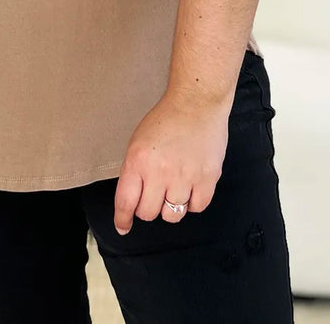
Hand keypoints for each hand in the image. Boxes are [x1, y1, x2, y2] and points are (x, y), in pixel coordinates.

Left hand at [113, 90, 230, 234]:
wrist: (196, 102)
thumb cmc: (166, 119)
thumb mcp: (138, 141)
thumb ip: (134, 171)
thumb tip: (131, 201)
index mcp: (138, 160)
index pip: (126, 202)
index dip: (122, 219)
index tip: (123, 227)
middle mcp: (160, 171)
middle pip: (148, 213)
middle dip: (149, 208)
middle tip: (155, 194)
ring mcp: (185, 176)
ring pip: (172, 216)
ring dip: (171, 207)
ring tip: (174, 187)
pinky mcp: (207, 178)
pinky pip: (196, 208)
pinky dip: (192, 202)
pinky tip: (190, 186)